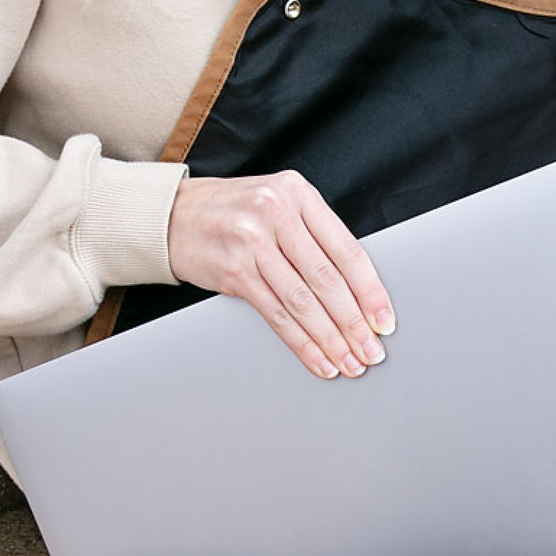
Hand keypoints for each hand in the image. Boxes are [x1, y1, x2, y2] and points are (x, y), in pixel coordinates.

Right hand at [166, 170, 394, 378]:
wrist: (171, 215)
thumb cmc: (234, 213)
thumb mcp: (278, 206)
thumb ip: (313, 236)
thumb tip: (358, 292)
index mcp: (298, 193)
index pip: (346, 250)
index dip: (370, 291)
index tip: (384, 321)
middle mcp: (276, 212)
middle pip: (327, 279)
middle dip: (354, 323)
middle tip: (372, 351)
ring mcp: (252, 241)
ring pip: (303, 302)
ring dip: (331, 340)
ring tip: (350, 362)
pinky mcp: (234, 271)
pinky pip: (277, 315)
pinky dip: (302, 343)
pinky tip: (318, 359)